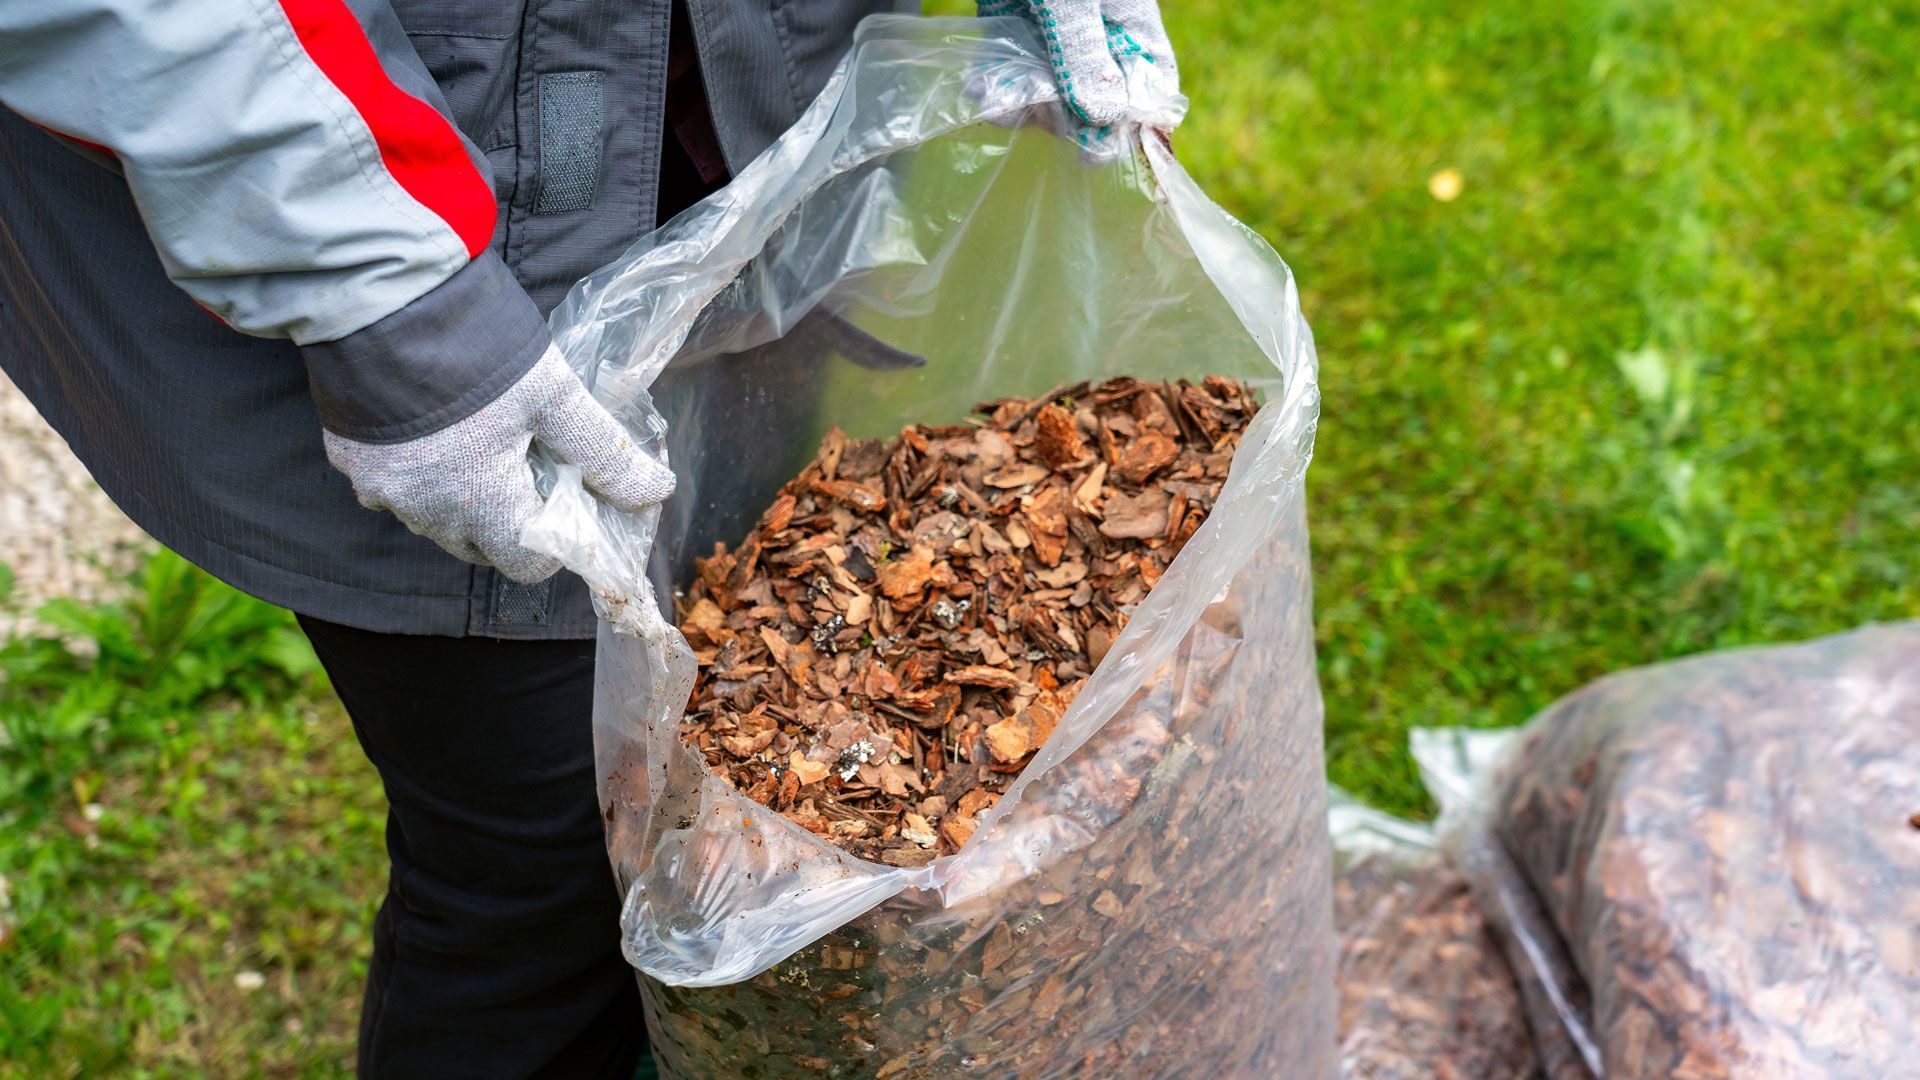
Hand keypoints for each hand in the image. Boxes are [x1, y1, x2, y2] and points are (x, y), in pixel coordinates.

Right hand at [323, 345, 675, 582]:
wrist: (382, 297)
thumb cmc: (478, 348)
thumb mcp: (554, 395)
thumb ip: (603, 451)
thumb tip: (656, 490)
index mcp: (482, 502)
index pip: (528, 564)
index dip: (557, 541)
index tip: (567, 499)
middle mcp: (426, 510)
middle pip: (481, 547)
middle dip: (512, 522)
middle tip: (530, 467)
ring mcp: (381, 488)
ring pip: (435, 520)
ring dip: (463, 499)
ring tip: (484, 443)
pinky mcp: (350, 458)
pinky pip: (393, 488)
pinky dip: (419, 473)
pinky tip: (435, 430)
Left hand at [979, 0, 1178, 127]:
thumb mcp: (1070, 2)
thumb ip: (1084, 53)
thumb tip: (1105, 119)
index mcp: (1134, 29)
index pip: (1152, 94)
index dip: (1131, 130)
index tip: (1093, 152)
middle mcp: (1101, 45)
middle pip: (1096, 111)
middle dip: (1061, 118)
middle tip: (1031, 107)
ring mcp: (1058, 47)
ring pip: (1051, 104)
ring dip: (1021, 108)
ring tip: (993, 96)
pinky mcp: (1020, 42)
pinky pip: (1014, 84)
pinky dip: (997, 91)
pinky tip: (979, 87)